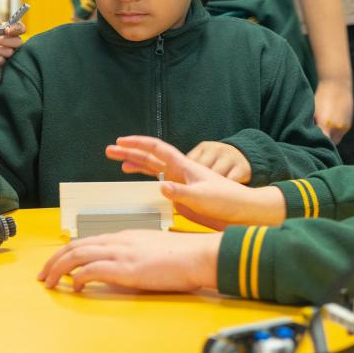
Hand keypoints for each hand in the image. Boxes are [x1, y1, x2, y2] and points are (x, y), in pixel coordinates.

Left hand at [0, 20, 25, 68]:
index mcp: (11, 31)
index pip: (20, 28)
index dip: (17, 29)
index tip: (7, 30)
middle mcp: (13, 42)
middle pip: (18, 42)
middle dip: (4, 40)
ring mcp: (9, 52)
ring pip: (9, 52)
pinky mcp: (3, 62)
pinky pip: (2, 60)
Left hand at [38, 229, 220, 292]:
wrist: (197, 254)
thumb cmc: (182, 255)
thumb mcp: (153, 249)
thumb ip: (136, 254)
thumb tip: (125, 267)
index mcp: (125, 236)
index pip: (87, 241)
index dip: (67, 252)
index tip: (57, 264)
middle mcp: (119, 240)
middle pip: (75, 246)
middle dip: (54, 260)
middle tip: (43, 275)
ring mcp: (121, 253)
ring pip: (78, 255)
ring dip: (59, 269)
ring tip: (50, 282)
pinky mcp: (126, 268)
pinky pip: (92, 270)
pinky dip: (78, 278)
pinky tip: (75, 287)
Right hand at [106, 136, 285, 229]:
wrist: (243, 211)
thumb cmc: (228, 200)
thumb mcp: (203, 197)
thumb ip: (181, 192)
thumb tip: (162, 186)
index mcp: (185, 166)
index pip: (157, 149)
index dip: (138, 143)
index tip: (121, 141)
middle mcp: (181, 170)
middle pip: (151, 157)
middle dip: (130, 152)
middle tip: (110, 150)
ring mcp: (182, 181)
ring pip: (154, 168)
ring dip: (137, 164)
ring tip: (119, 162)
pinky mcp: (183, 194)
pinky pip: (160, 182)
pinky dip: (148, 179)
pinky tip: (140, 181)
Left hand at [314, 78, 352, 144]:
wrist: (337, 84)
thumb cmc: (320, 96)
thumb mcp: (313, 111)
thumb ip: (312, 125)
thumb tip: (306, 134)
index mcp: (325, 125)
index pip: (321, 142)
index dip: (316, 143)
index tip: (310, 143)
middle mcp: (336, 128)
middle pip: (329, 144)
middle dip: (323, 142)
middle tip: (316, 138)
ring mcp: (344, 127)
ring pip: (336, 140)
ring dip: (330, 138)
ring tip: (323, 130)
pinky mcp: (348, 125)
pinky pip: (341, 134)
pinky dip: (335, 132)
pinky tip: (330, 125)